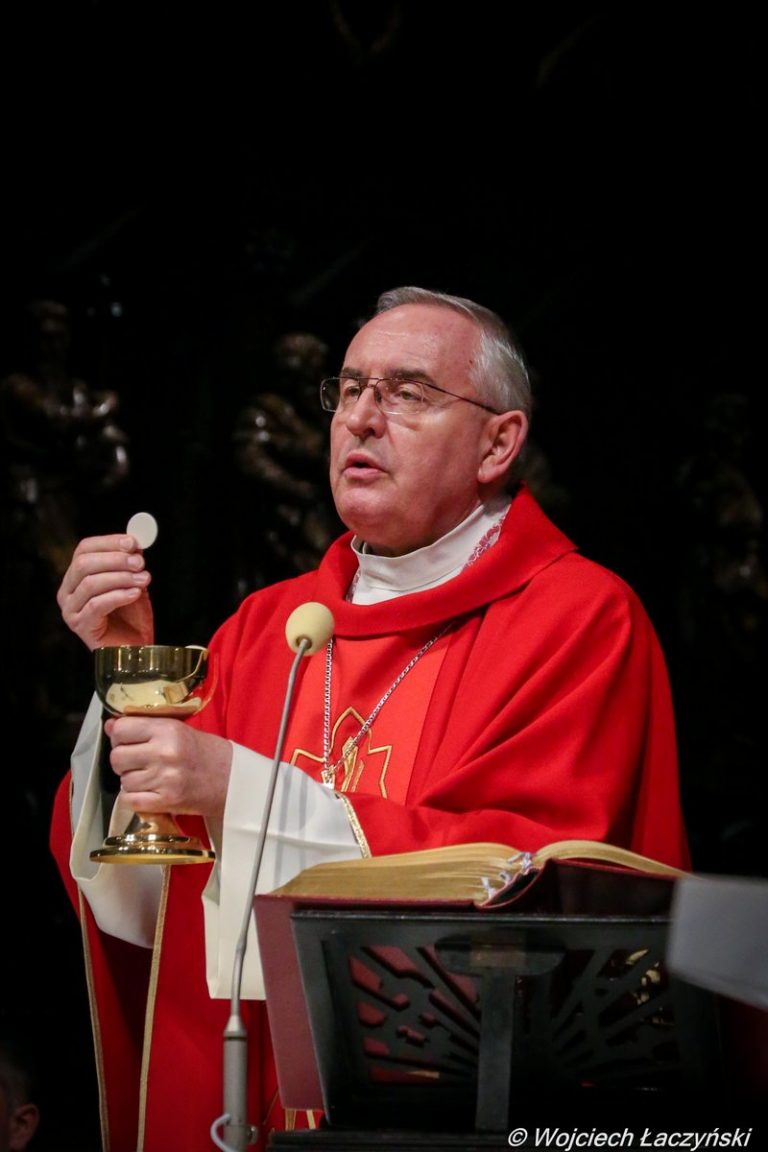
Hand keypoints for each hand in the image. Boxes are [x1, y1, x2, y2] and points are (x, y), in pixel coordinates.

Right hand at [56, 533, 154, 650]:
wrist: (137, 650)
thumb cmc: (132, 617)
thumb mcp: (134, 582)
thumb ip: (131, 564)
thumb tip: (135, 541)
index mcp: (76, 576)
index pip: (84, 549)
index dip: (109, 542)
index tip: (133, 543)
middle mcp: (67, 591)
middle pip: (84, 564)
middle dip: (115, 560)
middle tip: (140, 562)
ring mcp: (70, 610)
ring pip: (90, 583)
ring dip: (121, 578)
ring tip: (144, 579)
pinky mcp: (80, 626)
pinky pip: (96, 605)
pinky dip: (118, 596)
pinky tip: (135, 593)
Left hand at [104, 717, 231, 823]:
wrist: (231, 780)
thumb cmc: (204, 752)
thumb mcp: (177, 729)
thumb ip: (145, 726)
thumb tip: (110, 725)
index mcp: (167, 729)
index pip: (121, 729)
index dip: (119, 736)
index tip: (127, 740)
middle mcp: (164, 753)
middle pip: (117, 757)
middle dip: (123, 760)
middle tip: (138, 761)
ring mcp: (164, 779)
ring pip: (123, 781)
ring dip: (131, 780)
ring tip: (149, 777)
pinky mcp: (165, 801)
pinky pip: (130, 800)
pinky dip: (135, 797)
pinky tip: (149, 791)